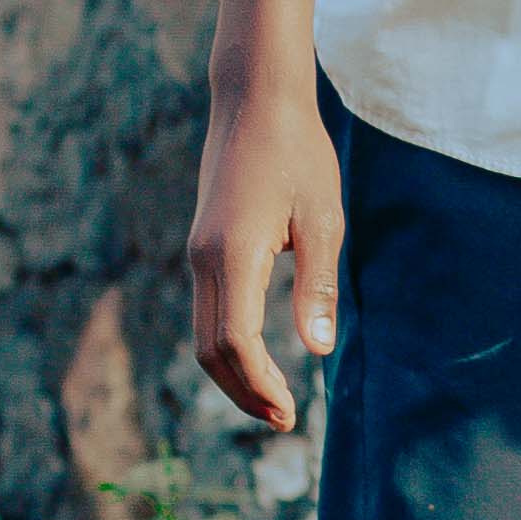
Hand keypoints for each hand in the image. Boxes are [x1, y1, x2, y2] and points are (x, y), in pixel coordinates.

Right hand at [187, 81, 342, 435]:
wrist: (254, 99)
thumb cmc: (298, 152)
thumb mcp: (322, 219)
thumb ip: (318, 286)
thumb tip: (319, 350)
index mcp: (233, 255)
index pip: (235, 343)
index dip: (259, 384)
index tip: (289, 412)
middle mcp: (204, 259)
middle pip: (210, 350)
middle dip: (244, 391)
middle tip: (283, 419)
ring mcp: (198, 253)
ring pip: (204, 333)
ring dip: (234, 373)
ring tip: (273, 399)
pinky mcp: (203, 246)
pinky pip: (208, 311)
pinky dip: (228, 345)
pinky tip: (260, 357)